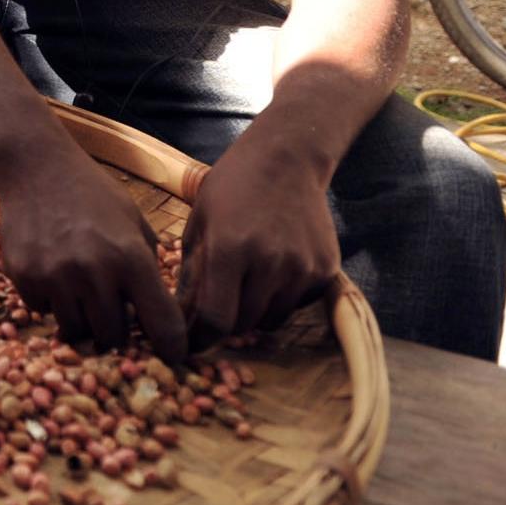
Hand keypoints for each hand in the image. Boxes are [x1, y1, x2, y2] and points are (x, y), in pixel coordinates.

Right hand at [0, 146, 186, 362]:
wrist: (36, 168)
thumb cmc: (92, 193)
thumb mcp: (134, 222)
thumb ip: (147, 267)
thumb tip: (157, 314)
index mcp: (130, 258)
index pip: (161, 322)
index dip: (171, 347)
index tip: (173, 358)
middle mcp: (94, 272)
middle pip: (112, 335)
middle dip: (116, 332)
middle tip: (113, 317)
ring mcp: (55, 277)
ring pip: (75, 330)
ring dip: (82, 320)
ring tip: (82, 295)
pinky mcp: (25, 278)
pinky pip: (43, 312)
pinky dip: (51, 303)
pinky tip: (54, 275)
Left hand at [178, 143, 339, 348]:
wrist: (287, 160)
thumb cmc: (231, 189)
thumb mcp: (198, 225)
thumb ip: (190, 275)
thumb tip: (179, 321)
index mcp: (230, 250)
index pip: (216, 320)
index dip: (200, 339)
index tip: (189, 344)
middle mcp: (271, 262)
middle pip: (244, 325)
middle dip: (224, 325)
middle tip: (215, 311)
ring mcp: (303, 267)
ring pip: (271, 319)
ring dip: (253, 313)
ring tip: (244, 285)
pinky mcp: (326, 269)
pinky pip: (296, 304)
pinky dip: (280, 300)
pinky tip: (271, 272)